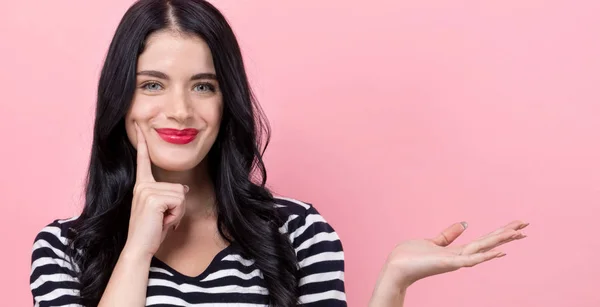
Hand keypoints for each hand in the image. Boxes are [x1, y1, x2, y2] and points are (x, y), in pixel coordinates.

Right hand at [123, 123, 187, 258]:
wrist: (139, 247)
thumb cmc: (151, 231)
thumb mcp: (163, 211)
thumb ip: (170, 197)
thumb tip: (184, 190)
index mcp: (141, 186)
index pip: (142, 161)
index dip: (142, 144)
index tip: (139, 127)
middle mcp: (142, 186)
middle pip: (178, 188)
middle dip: (178, 207)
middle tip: (163, 219)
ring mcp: (146, 191)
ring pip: (181, 195)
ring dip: (177, 212)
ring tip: (162, 221)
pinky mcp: (153, 198)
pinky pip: (179, 202)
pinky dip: (176, 215)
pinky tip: (163, 222)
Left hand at [370, 220, 528, 305]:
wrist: (396, 269)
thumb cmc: (410, 257)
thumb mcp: (432, 241)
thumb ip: (449, 235)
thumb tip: (465, 223)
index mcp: (457, 252)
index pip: (483, 240)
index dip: (499, 233)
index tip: (516, 226)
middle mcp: (460, 257)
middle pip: (488, 243)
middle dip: (507, 234)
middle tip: (527, 224)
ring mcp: (456, 262)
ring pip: (484, 250)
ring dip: (501, 242)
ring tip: (519, 233)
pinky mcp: (449, 264)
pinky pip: (471, 260)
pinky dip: (486, 256)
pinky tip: (500, 252)